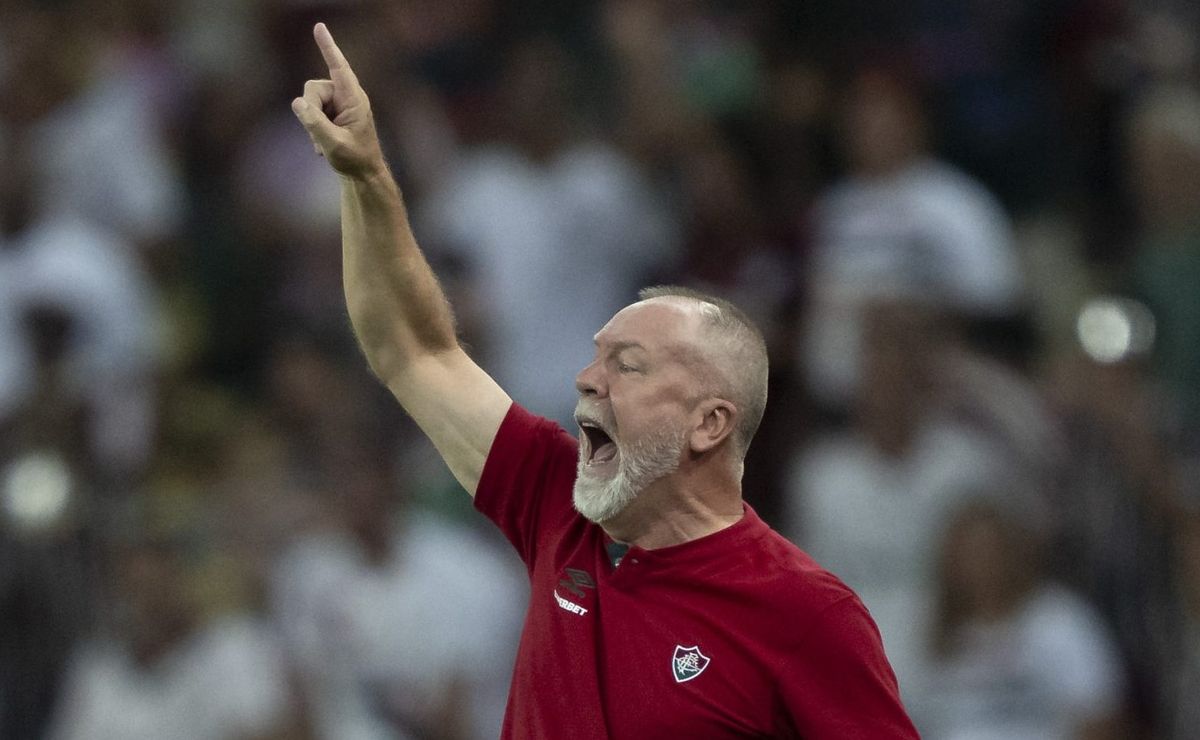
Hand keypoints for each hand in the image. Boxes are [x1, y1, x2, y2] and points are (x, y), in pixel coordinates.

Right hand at [292, 23, 384, 178]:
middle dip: (309, 110)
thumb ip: (315, 123)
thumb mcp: (333, 144)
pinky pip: (310, 111)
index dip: (328, 47)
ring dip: (311, 123)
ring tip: (324, 144)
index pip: (339, 67)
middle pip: (313, 88)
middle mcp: (346, 96)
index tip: (319, 27)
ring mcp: (338, 104)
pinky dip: (313, 129)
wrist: (362, 174)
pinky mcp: (332, 112)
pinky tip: (323, 146)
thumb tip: (297, 103)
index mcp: (354, 99)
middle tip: (319, 136)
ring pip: (309, 101)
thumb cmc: (354, 159)